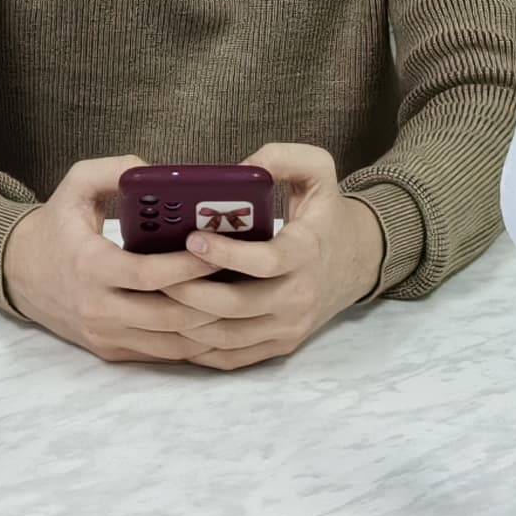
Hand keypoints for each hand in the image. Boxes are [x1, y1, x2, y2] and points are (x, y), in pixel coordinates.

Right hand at [0, 154, 223, 366]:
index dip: (189, 266)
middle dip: (211, 300)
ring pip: (170, 343)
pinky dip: (191, 342)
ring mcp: (104, 335)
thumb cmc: (55, 225)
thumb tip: (158, 172)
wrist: (17, 273)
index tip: (219, 250)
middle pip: (168, 317)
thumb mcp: (75, 184)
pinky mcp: (109, 351)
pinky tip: (216, 323)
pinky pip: (159, 354)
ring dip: (208, 326)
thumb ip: (114, 171)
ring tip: (238, 302)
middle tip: (243, 279)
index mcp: (89, 266)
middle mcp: (97, 308)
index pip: (149, 275)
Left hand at [157, 143, 387, 372]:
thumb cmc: (328, 214)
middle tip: (155, 273)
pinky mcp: (280, 345)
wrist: (360, 260)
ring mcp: (289, 327)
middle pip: (237, 306)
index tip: (192, 238)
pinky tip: (172, 328)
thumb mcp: (318, 171)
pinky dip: (200, 348)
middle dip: (190, 292)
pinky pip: (233, 357)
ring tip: (155, 299)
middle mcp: (299, 296)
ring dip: (187, 322)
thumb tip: (239, 166)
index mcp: (307, 253)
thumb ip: (283, 157)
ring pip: (228, 336)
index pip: (266, 262)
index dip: (226, 253)